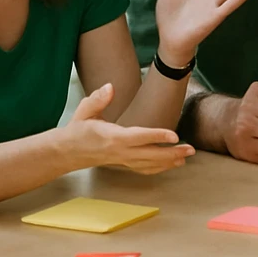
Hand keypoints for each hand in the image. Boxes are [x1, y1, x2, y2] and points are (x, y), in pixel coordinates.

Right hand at [64, 83, 195, 174]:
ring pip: (149, 164)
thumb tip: (109, 87)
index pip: (138, 137)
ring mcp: (122, 160)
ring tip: (186, 157)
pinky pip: (144, 169)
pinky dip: (159, 168)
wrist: (66, 152)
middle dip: (172, 153)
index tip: (174, 135)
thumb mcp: (84, 110)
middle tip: (191, 149)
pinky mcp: (123, 164)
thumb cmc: (77, 129)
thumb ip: (97, 99)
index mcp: (111, 137)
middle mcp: (119, 152)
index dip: (157, 136)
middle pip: (150, 155)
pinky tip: (171, 164)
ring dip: (169, 162)